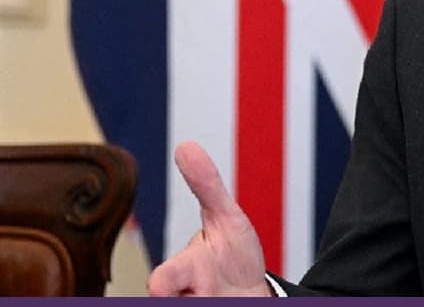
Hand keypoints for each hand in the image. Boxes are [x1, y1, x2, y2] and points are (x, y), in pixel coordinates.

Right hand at [146, 141, 272, 296]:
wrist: (249, 295)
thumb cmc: (232, 258)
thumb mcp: (228, 220)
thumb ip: (207, 186)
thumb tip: (185, 145)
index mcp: (183, 274)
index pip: (165, 280)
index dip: (165, 284)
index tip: (161, 286)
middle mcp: (182, 299)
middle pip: (169, 298)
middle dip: (191, 298)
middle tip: (206, 295)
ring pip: (198, 305)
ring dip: (219, 300)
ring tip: (225, 296)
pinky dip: (234, 303)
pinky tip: (231, 299)